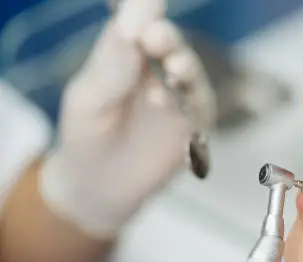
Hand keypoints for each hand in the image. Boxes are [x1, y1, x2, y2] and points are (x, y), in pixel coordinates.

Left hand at [39, 0, 214, 238]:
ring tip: (173, 68)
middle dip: (167, 39)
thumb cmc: (87, 136)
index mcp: (127, 53)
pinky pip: (200, 108)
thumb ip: (110, 67)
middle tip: (156, 36)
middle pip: (170, 44)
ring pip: (191, 73)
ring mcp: (179, 95)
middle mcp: (158, 68)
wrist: (101, 186)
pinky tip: (165, 102)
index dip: (144, 12)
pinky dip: (189, 102)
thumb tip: (129, 25)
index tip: (148, 3)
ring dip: (184, 67)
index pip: (137, 22)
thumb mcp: (87, 101)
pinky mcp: (194, 123)